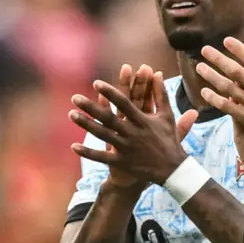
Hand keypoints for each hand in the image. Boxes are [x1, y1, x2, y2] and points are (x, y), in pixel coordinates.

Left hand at [70, 71, 198, 184]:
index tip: (96, 83)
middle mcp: (133, 133)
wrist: (172, 168)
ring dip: (86, 125)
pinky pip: (101, 157)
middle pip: (108, 118)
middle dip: (91, 108)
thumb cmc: (168, 139)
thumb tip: (157, 73)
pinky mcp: (121, 162)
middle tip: (75, 98)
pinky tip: (73, 146)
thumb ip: (161, 94)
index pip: (124, 103)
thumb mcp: (167, 115)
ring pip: (102, 135)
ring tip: (71, 114)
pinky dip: (88, 153)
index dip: (110, 92)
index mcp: (143, 120)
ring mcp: (126, 148)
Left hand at [197, 32, 243, 169]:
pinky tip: (204, 91)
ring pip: (227, 87)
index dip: (239, 49)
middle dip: (218, 59)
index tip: (226, 40)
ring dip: (211, 76)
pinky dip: (214, 98)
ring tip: (200, 67)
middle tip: (204, 50)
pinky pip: (225, 106)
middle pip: (235, 71)